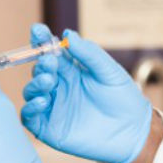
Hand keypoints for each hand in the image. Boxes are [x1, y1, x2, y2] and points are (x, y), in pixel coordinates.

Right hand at [20, 25, 151, 162]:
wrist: (133, 132)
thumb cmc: (124, 99)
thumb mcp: (108, 71)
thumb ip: (89, 53)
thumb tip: (68, 34)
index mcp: (71, 71)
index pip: (50, 52)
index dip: (41, 40)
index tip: (38, 30)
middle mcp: (59, 87)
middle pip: (39, 70)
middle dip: (41, 63)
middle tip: (49, 61)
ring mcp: (53, 107)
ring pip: (31, 91)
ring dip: (35, 83)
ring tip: (49, 80)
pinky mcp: (49, 128)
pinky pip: (29, 117)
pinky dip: (30, 107)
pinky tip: (44, 100)